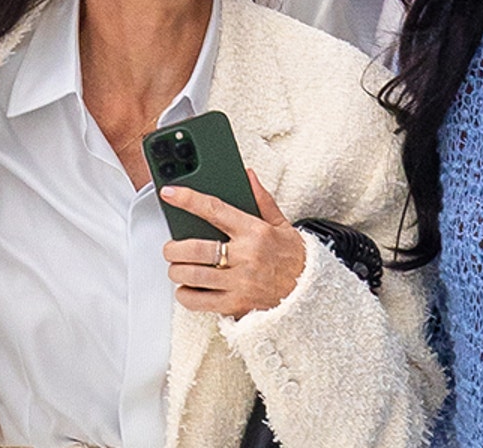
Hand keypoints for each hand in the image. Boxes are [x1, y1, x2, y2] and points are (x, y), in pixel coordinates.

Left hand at [161, 170, 305, 317]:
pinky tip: (187, 288)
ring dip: (176, 271)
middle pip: (195, 249)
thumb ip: (262, 200)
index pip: (214, 210)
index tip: (170, 194)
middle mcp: (245, 257)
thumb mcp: (282, 225)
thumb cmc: (295, 258)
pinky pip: (199, 301)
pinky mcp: (236, 305)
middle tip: (170, 247)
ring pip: (193, 275)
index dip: (188, 200)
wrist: (312, 293)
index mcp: (254, 232)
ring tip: (177, 267)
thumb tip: (248, 175)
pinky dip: (185, 295)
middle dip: (173, 248)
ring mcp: (240, 283)